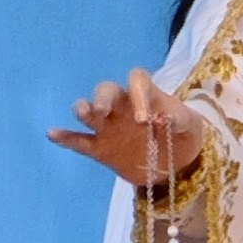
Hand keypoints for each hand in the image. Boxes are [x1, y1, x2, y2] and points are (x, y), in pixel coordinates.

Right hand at [49, 68, 207, 188]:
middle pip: (106, 90)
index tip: (144, 120)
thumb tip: (168, 118)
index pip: (137, 79)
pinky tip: (52, 134)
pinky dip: (66, 137)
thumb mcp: (191, 126)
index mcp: (146, 95)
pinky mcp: (100, 148)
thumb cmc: (183, 134)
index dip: (137, 94)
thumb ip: (181, 119)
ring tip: (84, 113)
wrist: (176, 163)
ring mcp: (109, 127)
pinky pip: (79, 141)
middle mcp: (123, 106)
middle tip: (103, 110)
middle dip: (102, 97)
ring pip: (89, 112)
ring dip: (83, 110)